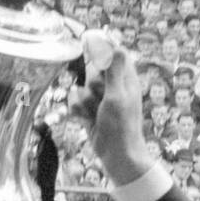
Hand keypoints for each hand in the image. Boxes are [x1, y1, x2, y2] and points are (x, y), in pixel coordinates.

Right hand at [68, 47, 152, 185]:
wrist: (116, 155)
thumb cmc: (121, 126)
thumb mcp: (118, 96)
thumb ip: (113, 70)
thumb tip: (115, 45)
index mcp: (125, 77)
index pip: (112, 51)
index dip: (101, 49)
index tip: (89, 45)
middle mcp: (112, 85)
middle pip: (92, 69)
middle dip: (92, 83)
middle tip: (102, 98)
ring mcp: (99, 98)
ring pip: (81, 86)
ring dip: (85, 101)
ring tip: (96, 114)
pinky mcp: (88, 109)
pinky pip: (74, 101)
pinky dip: (78, 111)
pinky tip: (87, 120)